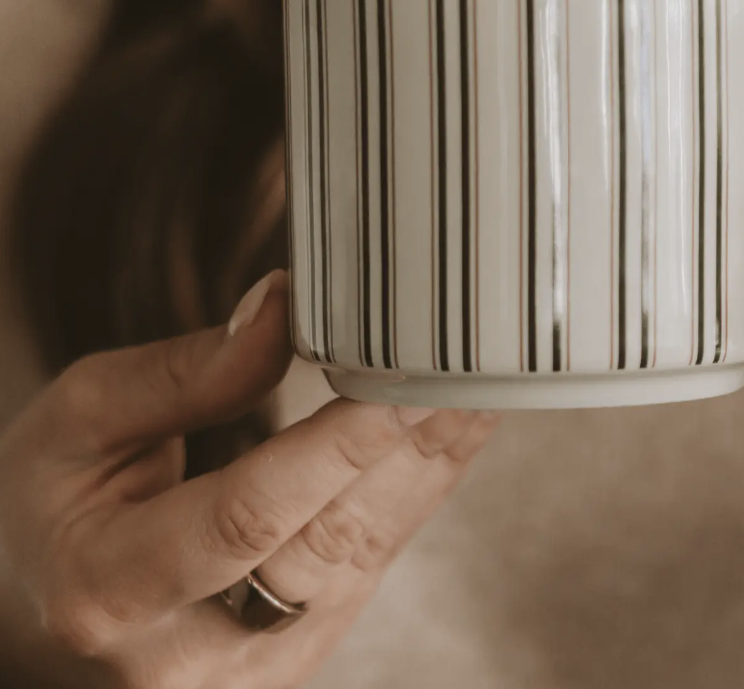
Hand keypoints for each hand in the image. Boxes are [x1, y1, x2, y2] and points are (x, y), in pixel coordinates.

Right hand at [0, 271, 497, 687]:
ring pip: (368, 553)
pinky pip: (371, 562)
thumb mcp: (77, 422)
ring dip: (433, 461)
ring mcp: (255, 669)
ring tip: (483, 381)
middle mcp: (191, 654)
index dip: (340, 446)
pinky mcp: (297, 654)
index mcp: (114, 590)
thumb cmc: (49, 507)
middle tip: (472, 363)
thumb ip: (180, 372)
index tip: (410, 378)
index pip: (249, 515)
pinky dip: (417, 487)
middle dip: (413, 445)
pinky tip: (453, 427)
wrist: (41, 607)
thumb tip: (282, 306)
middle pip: (329, 540)